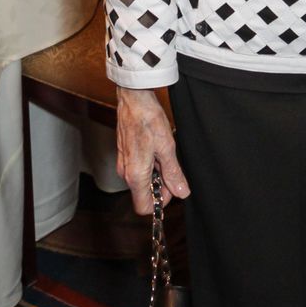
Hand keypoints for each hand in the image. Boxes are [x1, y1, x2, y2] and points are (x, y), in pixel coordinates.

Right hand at [116, 87, 189, 213]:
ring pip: (142, 180)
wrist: (134, 99)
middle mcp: (126, 173)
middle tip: (170, 162)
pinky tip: (156, 146)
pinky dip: (149, 162)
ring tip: (163, 150)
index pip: (144, 207)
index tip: (172, 186)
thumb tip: (182, 192)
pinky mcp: (125, 154)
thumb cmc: (148, 120)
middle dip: (160, 183)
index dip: (161, 201)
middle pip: (144, 193)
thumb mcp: (167, 148)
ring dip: (155, 171)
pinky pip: (138, 168)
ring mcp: (124, 163)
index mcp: (135, 175)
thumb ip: (173, 173)